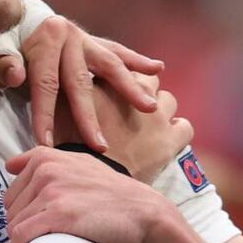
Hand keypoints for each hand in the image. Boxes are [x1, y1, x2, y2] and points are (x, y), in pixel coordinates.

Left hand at [0, 15, 162, 150]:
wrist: (17, 17)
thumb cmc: (5, 43)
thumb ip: (4, 65)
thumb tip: (15, 75)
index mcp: (44, 39)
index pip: (45, 83)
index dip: (44, 114)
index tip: (47, 143)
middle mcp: (69, 36)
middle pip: (80, 82)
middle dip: (89, 117)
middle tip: (99, 147)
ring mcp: (86, 39)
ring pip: (111, 65)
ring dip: (130, 88)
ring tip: (149, 107)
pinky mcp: (96, 42)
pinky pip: (119, 52)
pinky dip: (137, 61)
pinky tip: (157, 68)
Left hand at [3, 146, 178, 242]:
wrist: (143, 211)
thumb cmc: (112, 191)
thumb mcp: (79, 163)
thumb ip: (47, 160)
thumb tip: (10, 165)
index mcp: (46, 157)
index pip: (12, 188)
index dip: (20, 208)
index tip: (30, 219)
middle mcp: (46, 171)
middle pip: (11, 207)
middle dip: (21, 223)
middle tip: (37, 234)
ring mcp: (51, 192)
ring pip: (15, 222)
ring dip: (21, 238)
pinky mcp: (58, 215)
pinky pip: (22, 234)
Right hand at [53, 74, 193, 183]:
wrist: (88, 174)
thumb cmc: (66, 142)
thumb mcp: (57, 109)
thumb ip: (65, 93)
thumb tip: (60, 86)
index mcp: (110, 81)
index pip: (121, 67)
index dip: (119, 78)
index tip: (115, 88)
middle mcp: (137, 91)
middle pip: (149, 80)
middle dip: (143, 88)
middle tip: (132, 104)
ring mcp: (156, 116)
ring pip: (168, 100)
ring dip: (160, 108)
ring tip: (150, 122)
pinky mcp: (169, 140)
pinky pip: (185, 128)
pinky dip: (178, 130)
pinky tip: (169, 136)